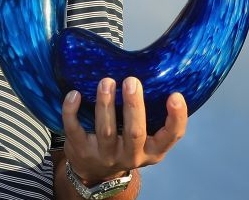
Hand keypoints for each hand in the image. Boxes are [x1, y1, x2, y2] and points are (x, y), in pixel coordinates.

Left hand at [62, 77, 186, 184]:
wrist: (94, 172)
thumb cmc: (124, 145)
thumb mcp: (143, 140)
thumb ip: (149, 118)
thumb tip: (151, 75)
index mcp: (152, 151)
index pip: (170, 137)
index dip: (176, 118)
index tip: (175, 96)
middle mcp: (131, 156)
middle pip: (135, 132)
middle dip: (133, 105)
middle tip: (132, 81)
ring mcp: (105, 155)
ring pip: (106, 130)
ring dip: (105, 103)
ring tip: (106, 81)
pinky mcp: (81, 150)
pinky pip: (75, 129)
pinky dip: (72, 110)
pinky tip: (74, 93)